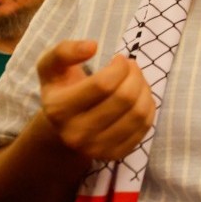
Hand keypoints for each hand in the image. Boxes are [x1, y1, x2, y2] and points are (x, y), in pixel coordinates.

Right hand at [37, 40, 154, 160]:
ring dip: (145, 89)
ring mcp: (96, 148)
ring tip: (136, 81)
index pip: (104, 84)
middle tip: (132, 67)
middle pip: (125, 98)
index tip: (119, 59)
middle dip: (135, 75)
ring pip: (138, 113)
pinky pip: (145, 127)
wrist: (61, 128)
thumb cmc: (61, 89)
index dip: (120, 66)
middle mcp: (76, 134)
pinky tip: (137, 98)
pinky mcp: (115, 155)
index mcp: (59, 109)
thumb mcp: (52, 67)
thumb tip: (92, 46)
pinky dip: (148, 107)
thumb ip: (65, 51)